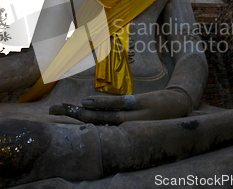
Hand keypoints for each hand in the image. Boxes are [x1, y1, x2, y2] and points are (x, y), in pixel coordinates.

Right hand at [49, 89, 190, 124]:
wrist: (181, 104)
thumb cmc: (157, 114)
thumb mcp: (138, 119)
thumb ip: (120, 117)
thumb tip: (101, 113)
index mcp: (124, 129)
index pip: (96, 127)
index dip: (77, 121)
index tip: (59, 116)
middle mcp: (125, 126)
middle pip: (93, 121)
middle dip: (71, 115)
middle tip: (51, 111)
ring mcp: (132, 116)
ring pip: (103, 115)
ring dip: (81, 112)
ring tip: (64, 109)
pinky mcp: (140, 104)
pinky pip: (118, 105)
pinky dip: (101, 104)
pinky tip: (86, 102)